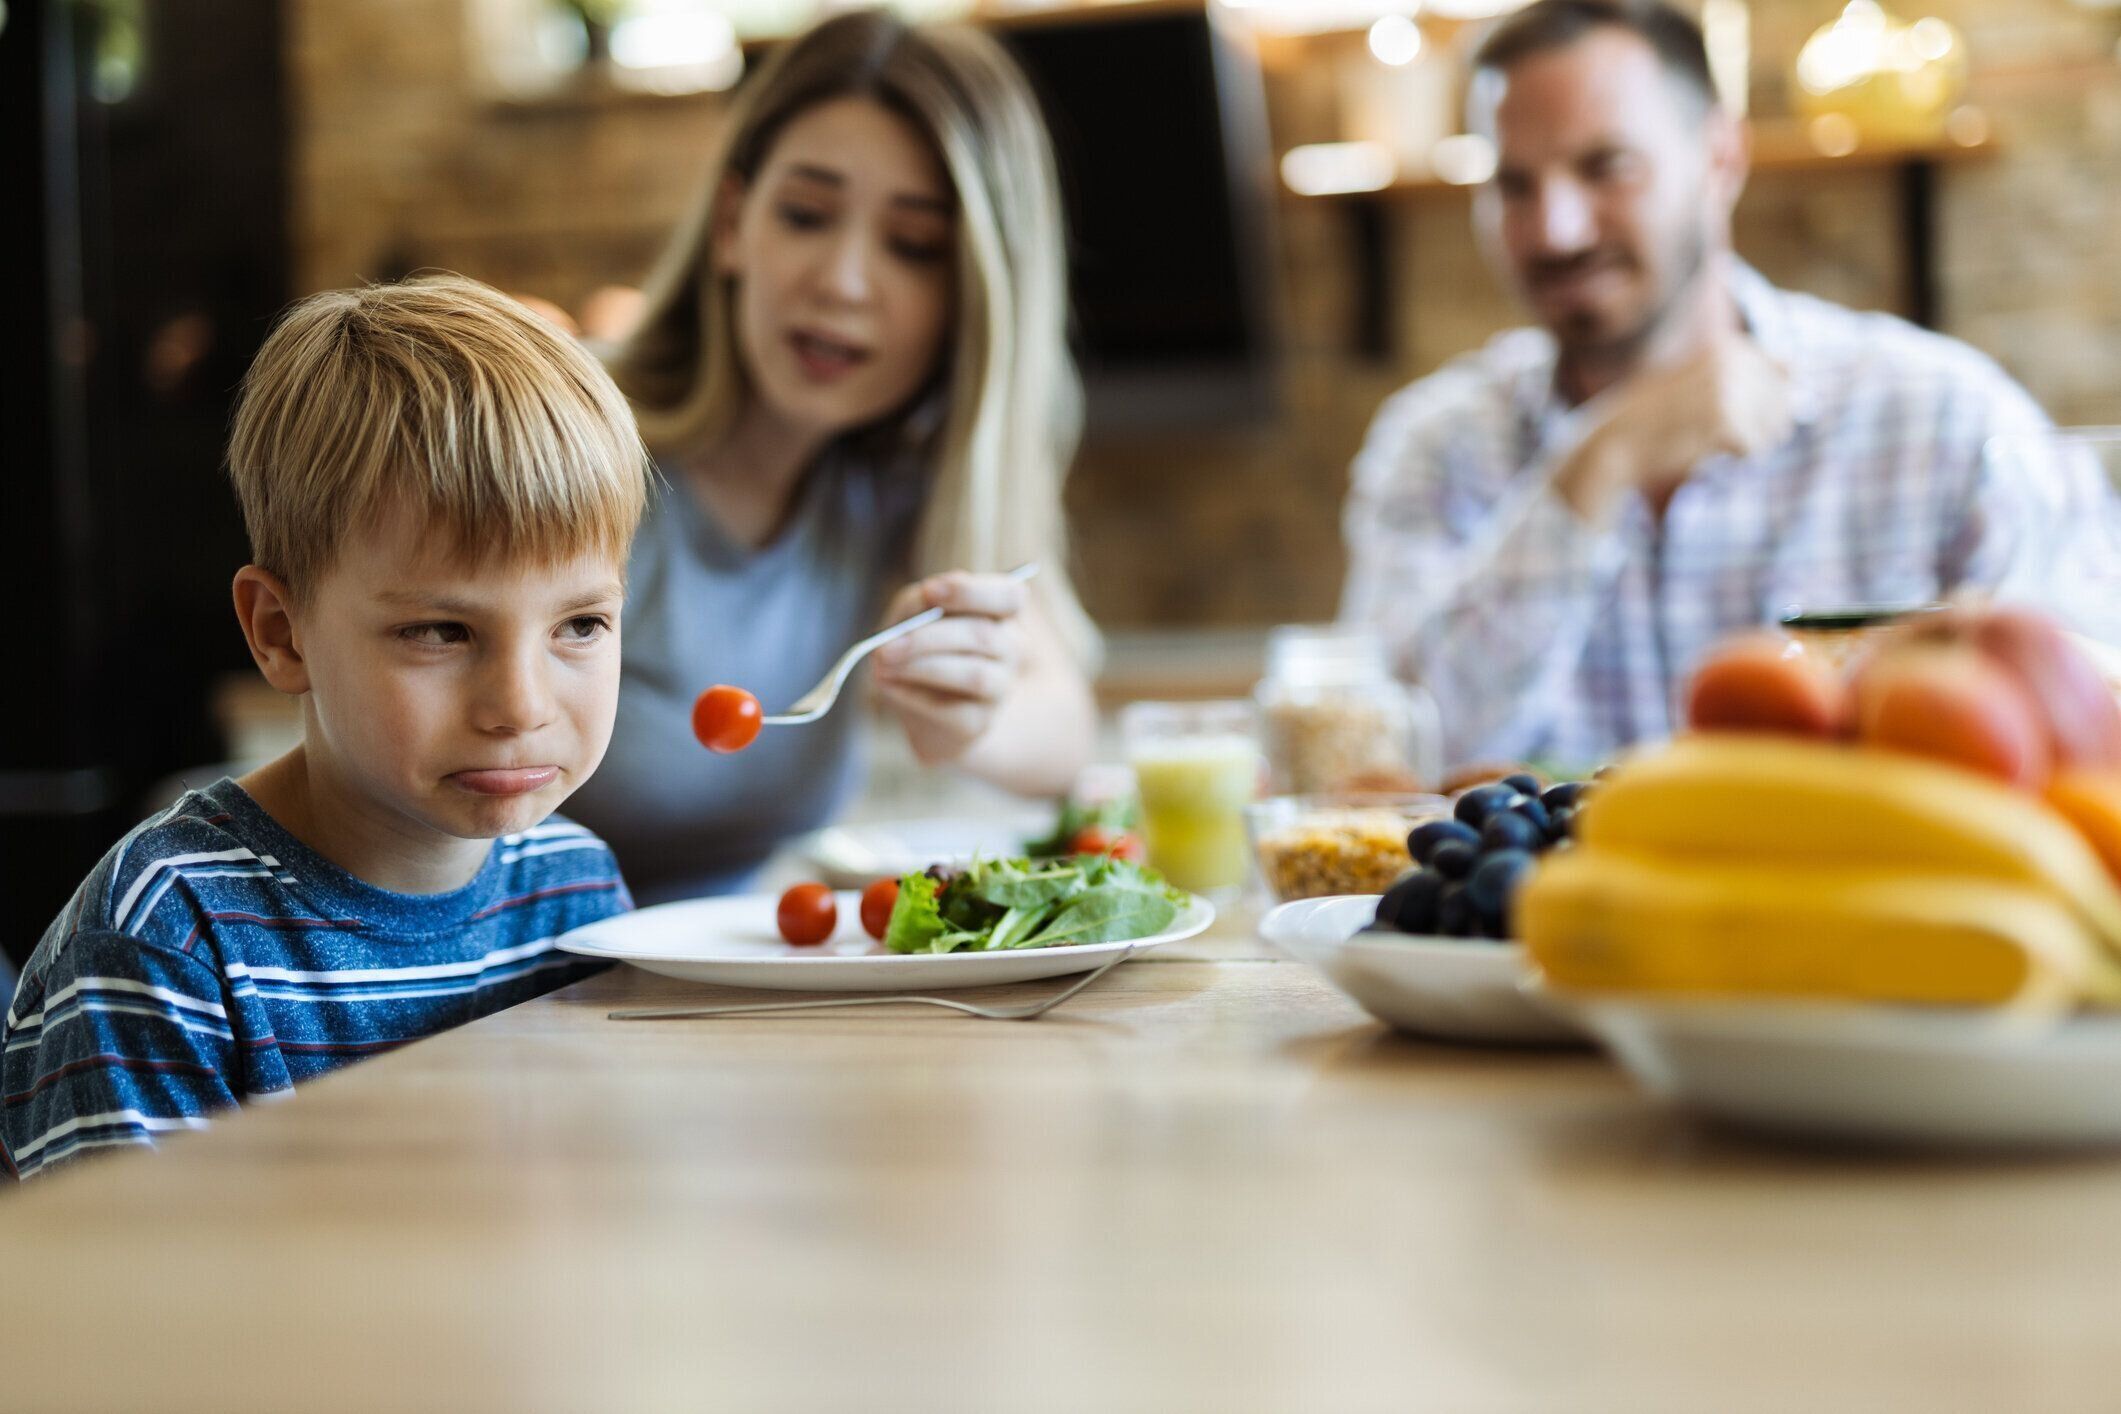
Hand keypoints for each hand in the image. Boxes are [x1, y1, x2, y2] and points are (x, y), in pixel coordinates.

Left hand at [871, 571, 1028, 766]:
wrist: (926, 711)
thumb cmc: (922, 650)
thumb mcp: (913, 618)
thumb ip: (916, 603)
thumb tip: (918, 607)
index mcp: (1001, 613)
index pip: (1010, 595)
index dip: (971, 591)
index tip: (929, 589)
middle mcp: (1011, 648)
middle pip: (983, 635)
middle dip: (929, 637)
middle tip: (885, 645)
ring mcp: (1000, 687)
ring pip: (973, 674)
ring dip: (921, 667)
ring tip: (882, 662)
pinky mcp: (979, 721)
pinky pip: (950, 708)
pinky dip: (912, 694)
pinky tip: (887, 684)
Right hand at [1559, 325, 1792, 524]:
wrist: (1615, 442)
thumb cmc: (1655, 415)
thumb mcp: (1696, 378)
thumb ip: (1743, 368)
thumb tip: (1795, 366)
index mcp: (1723, 345)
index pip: (1781, 369)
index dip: (1769, 398)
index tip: (1735, 411)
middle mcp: (1728, 360)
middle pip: (1781, 398)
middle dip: (1766, 422)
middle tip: (1727, 433)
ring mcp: (1726, 389)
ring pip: (1772, 424)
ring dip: (1751, 440)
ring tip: (1716, 440)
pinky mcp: (1722, 420)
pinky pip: (1753, 446)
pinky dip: (1737, 455)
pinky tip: (1708, 450)